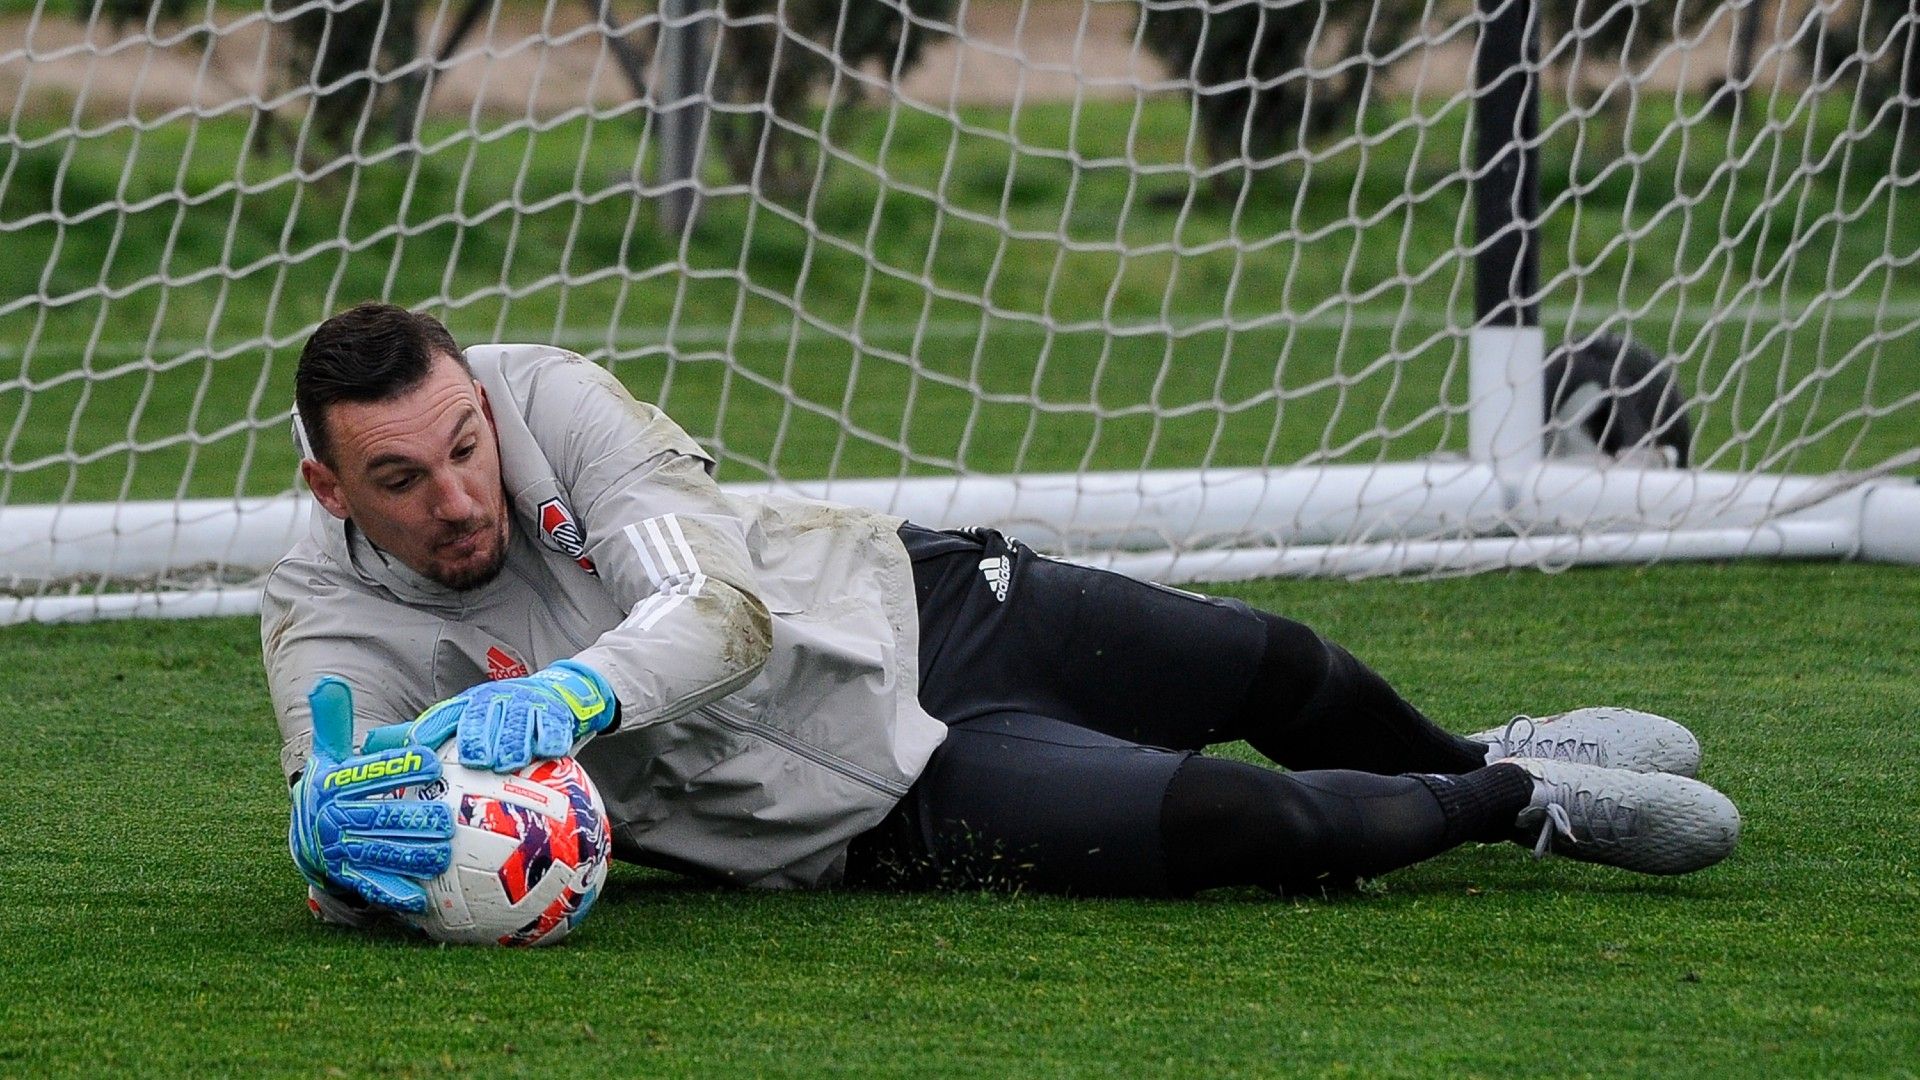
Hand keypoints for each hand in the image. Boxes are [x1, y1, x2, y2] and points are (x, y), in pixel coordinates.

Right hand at [288, 676, 452, 913]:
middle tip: (450, 815)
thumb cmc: (331, 788)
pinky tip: (421, 897)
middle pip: (376, 817)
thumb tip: (328, 681)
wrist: (306, 836)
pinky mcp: (348, 877)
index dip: (399, 767)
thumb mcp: (327, 753)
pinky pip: (371, 886)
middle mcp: (332, 819)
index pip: (368, 774)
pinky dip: (393, 893)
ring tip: (446, 850)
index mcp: (331, 785)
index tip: (433, 761)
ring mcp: (340, 851)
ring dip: (412, 854)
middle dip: (412, 817)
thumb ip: (333, 720)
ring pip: (378, 852)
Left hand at [373, 659, 616, 772]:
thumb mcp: (464, 719)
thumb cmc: (500, 718)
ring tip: (510, 762)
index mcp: (472, 702)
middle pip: (486, 717)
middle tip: (480, 761)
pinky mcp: (556, 714)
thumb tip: (370, 746)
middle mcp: (498, 700)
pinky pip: (553, 727)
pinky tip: (549, 752)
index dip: (438, 729)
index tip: (429, 748)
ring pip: (519, 722)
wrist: (553, 696)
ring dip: (515, 741)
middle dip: (483, 737)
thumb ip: (426, 733)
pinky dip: (550, 739)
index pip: (451, 714)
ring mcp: (528, 706)